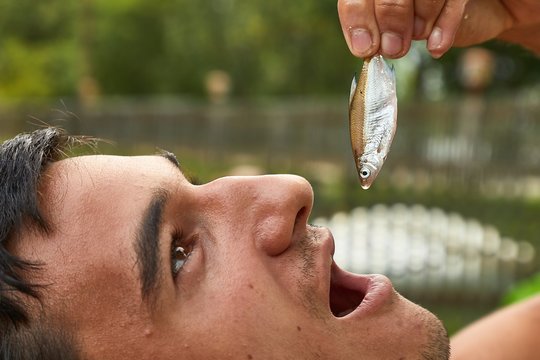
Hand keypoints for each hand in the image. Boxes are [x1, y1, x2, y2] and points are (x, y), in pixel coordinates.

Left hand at [337, 0, 539, 58]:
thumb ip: (384, 31)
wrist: (494, 8)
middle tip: (393, 49)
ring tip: (420, 38)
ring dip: (418, 19)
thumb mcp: (406, 26)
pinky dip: (445, 23)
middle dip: (389, 20)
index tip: (365, 47)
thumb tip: (367, 44)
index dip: (357, 17)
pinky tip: (437, 45)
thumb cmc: (439, 17)